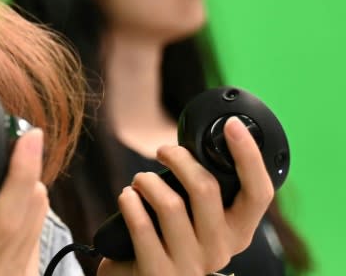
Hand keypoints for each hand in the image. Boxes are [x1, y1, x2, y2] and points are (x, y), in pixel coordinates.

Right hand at [0, 129, 47, 275]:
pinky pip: (38, 227)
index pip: (3, 219)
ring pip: (39, 212)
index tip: (29, 137)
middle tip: (4, 146)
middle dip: (20, 169)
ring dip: (24, 185)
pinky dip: (24, 206)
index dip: (21, 174)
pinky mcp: (26, 274)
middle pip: (30, 206)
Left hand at [97, 116, 274, 275]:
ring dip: (147, 181)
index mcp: (238, 232)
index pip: (258, 192)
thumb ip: (203, 191)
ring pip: (170, 204)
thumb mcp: (197, 220)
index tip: (231, 124)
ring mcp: (190, 265)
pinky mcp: (158, 273)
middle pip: (206, 188)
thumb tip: (194, 146)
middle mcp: (220, 251)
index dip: (249, 155)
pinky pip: (141, 225)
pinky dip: (130, 201)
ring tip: (140, 181)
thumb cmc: (167, 240)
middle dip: (178, 158)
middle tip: (163, 152)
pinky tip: (127, 197)